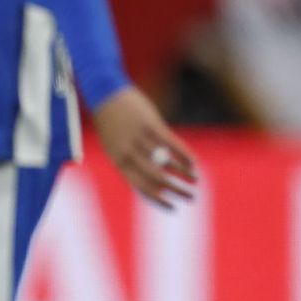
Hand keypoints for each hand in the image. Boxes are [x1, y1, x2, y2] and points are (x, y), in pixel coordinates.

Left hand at [93, 86, 197, 208]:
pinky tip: (194, 162)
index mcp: (118, 161)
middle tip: (191, 197)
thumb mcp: (115, 145)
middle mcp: (129, 153)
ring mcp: (140, 138)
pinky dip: (184, 154)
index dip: (159, 199)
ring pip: (166, 162)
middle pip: (157, 178)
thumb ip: (131, 161)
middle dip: (176, 190)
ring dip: (184, 173)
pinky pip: (171, 143)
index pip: (141, 187)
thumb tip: (151, 179)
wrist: (104, 92)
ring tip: (196, 180)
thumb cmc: (110, 121)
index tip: (174, 207)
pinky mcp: (150, 124)